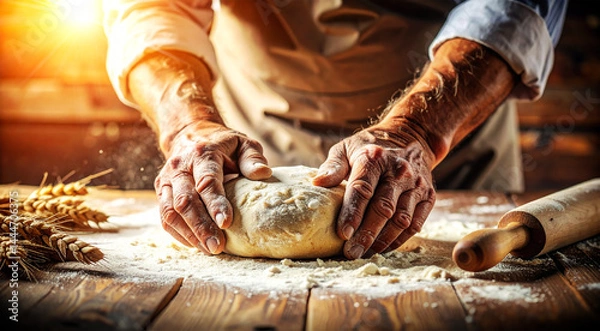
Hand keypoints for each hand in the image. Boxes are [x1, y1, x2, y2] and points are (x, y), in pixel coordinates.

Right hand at [154, 122, 271, 253]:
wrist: (190, 134)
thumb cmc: (224, 145)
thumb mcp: (243, 144)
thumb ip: (252, 158)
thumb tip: (264, 174)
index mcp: (203, 154)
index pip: (207, 181)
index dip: (215, 203)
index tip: (227, 223)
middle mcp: (180, 166)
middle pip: (185, 201)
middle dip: (200, 226)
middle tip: (217, 247)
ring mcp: (167, 180)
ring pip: (170, 212)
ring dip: (189, 234)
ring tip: (208, 250)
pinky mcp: (162, 191)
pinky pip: (165, 217)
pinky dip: (179, 233)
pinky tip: (196, 244)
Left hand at [313, 123, 435, 258]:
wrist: (412, 137)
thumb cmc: (370, 148)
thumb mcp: (347, 148)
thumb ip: (332, 167)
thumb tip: (318, 183)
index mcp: (374, 158)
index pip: (362, 189)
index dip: (352, 213)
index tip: (343, 234)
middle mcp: (398, 171)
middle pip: (383, 208)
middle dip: (366, 234)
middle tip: (351, 252)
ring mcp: (416, 184)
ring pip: (400, 220)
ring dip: (382, 241)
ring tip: (364, 253)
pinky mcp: (428, 196)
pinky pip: (415, 224)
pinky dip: (398, 239)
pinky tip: (382, 247)